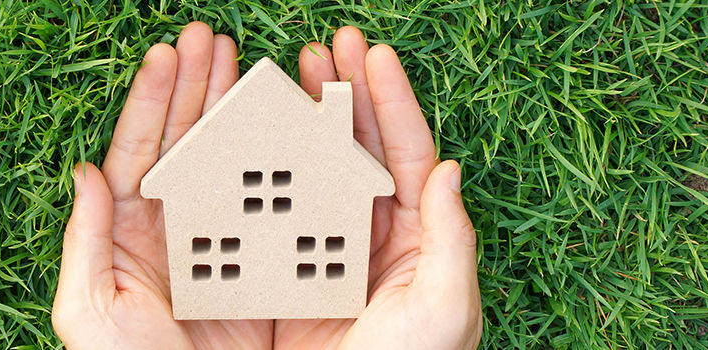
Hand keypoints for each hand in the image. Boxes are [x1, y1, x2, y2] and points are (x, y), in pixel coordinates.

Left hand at [51, 22, 272, 348]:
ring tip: (241, 63)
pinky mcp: (257, 261)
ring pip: (226, 161)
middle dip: (196, 87)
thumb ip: (84, 241)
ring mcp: (220, 239)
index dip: (152, 99)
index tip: (168, 53)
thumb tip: (83, 170)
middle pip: (185, 142)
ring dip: (231, 109)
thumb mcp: (90, 309)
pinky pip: (268, 201)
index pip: (140, 151)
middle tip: (212, 39)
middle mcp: (175, 226)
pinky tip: (283, 127)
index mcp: (131, 231)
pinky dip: (276, 161)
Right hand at [271, 27, 481, 348]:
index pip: (407, 153)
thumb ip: (452, 240)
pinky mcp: (289, 268)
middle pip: (360, 148)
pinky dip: (267, 169)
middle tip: (327, 46)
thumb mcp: (444, 309)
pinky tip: (254, 138)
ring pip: (317, 168)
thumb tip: (450, 170)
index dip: (392, 100)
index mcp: (415, 236)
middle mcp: (371, 233)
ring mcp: (327, 246)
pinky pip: (278, 207)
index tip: (372, 53)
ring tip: (293, 72)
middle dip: (346, 93)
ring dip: (307, 118)